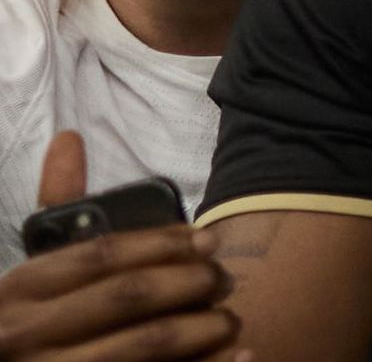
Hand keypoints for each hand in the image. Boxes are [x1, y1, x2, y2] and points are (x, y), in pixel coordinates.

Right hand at [0, 133, 237, 361]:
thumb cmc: (36, 317)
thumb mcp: (37, 269)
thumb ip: (60, 211)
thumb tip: (70, 138)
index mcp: (23, 288)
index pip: (104, 255)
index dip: (165, 243)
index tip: (211, 238)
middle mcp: (27, 333)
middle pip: (128, 296)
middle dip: (190, 283)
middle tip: (227, 280)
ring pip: (144, 345)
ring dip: (201, 330)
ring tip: (230, 319)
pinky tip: (240, 357)